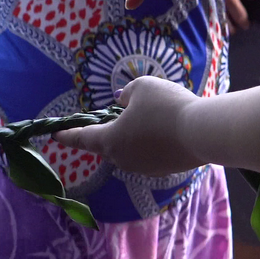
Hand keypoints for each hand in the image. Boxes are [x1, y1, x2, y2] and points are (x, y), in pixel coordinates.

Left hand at [52, 76, 202, 175]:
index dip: (67, 135)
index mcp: (109, 140)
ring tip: (146, 119)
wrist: (205, 132)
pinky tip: (164, 130)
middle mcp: (123, 159)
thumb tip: (124, 103)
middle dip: (105, 132)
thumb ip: (127, 94)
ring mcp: (144, 168)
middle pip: (106, 145)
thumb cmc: (167, 107)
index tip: (55, 135)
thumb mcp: (142, 88)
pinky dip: (150, 143)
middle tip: (112, 117)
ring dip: (131, 136)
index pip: (81, 137)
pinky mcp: (164, 170)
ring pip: (129, 150)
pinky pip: (148, 154)